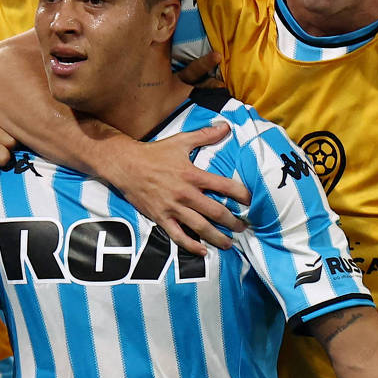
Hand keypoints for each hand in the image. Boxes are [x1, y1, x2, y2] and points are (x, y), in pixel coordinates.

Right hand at [92, 123, 246, 252]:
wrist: (126, 165)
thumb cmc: (155, 153)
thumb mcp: (181, 141)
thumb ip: (205, 135)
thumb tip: (226, 126)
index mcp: (193, 175)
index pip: (223, 186)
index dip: (240, 194)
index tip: (251, 201)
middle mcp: (186, 194)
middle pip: (216, 212)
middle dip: (233, 222)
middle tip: (243, 227)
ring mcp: (173, 208)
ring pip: (200, 227)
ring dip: (217, 237)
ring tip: (229, 244)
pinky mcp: (161, 217)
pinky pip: (178, 236)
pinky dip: (191, 245)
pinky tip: (203, 251)